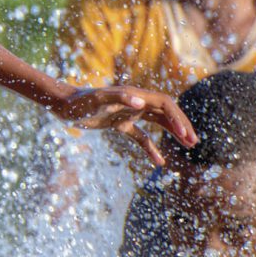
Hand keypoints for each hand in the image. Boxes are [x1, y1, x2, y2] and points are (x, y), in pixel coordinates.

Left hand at [54, 84, 196, 168]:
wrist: (62, 104)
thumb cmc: (79, 101)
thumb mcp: (97, 99)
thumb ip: (118, 98)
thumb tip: (141, 102)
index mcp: (135, 95)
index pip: (164, 104)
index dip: (176, 118)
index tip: (184, 134)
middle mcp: (135, 102)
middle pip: (166, 113)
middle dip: (181, 126)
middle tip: (193, 142)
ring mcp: (128, 113)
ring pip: (157, 123)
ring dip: (172, 134)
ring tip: (188, 146)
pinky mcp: (119, 124)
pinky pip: (141, 137)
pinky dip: (151, 147)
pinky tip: (159, 161)